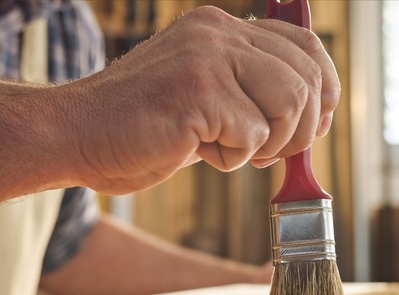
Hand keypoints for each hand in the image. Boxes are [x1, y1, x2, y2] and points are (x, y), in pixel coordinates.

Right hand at [60, 6, 339, 193]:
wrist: (75, 137)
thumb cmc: (137, 128)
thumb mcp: (202, 98)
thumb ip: (248, 94)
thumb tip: (313, 115)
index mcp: (219, 29)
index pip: (302, 42)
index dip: (324, 84)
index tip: (320, 120)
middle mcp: (217, 33)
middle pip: (306, 77)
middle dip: (301, 129)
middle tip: (268, 153)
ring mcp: (206, 59)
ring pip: (290, 104)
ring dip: (269, 145)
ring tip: (229, 152)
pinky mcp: (198, 92)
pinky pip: (253, 137)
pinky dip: (232, 160)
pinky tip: (196, 152)